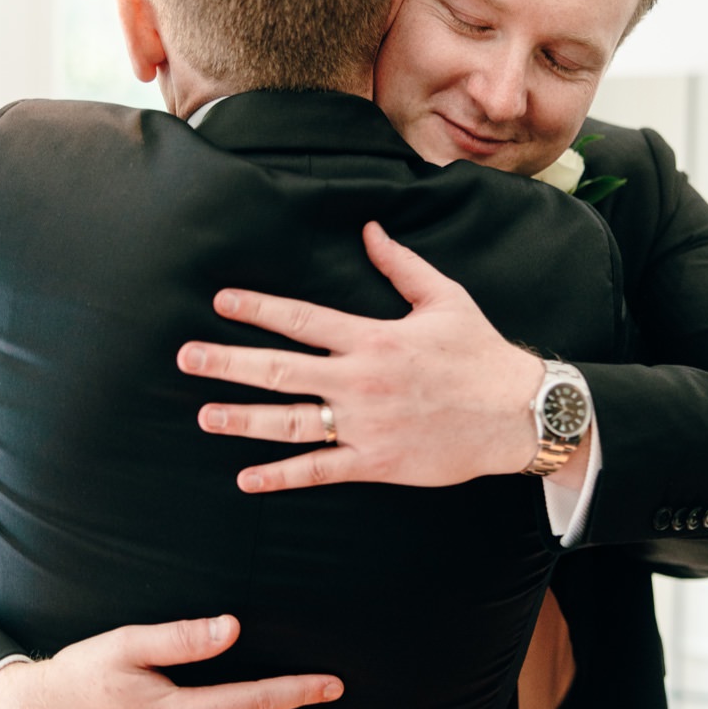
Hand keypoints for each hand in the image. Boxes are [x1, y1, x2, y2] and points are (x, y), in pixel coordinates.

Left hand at [181, 221, 543, 492]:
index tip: (219, 303)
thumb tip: (369, 229)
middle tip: (186, 358)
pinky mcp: (377, 461)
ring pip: (292, 422)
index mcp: (372, 338)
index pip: (301, 320)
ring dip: (243, 420)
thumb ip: (400, 265)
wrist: (520, 414)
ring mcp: (366, 424)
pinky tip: (247, 479)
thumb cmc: (481, 354)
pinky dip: (281, 476)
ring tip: (204, 415)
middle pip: (281, 369)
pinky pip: (320, 470)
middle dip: (229, 362)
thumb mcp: (445, 299)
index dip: (257, 309)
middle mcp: (361, 380)